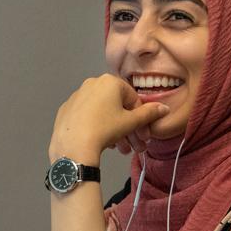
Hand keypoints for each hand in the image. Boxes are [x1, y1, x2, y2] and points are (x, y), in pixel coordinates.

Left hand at [49, 75, 169, 163]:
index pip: (133, 99)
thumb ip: (149, 113)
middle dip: (129, 129)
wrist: (73, 145)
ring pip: (102, 112)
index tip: (144, 135)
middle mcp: (92, 83)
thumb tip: (164, 108)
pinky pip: (87, 116)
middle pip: (117, 107)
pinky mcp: (66, 110)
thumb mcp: (131, 122)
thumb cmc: (105, 129)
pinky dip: (97, 127)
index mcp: (110, 81)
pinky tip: (101, 142)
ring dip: (115, 131)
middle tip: (135, 146)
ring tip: (119, 149)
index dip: (141, 119)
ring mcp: (76, 96)